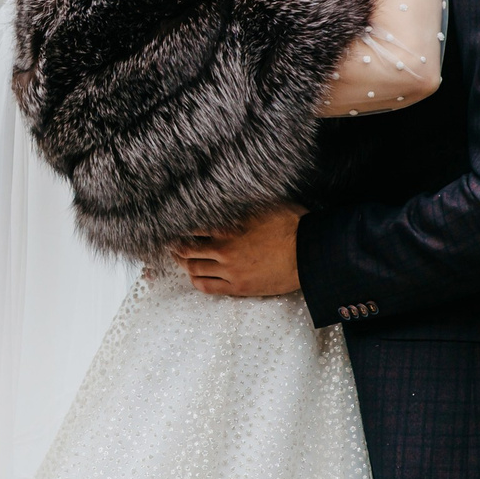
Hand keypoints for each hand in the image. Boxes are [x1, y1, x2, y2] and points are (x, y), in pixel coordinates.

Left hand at [169, 206, 302, 297]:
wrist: (310, 254)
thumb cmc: (292, 225)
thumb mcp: (265, 204)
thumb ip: (242, 202)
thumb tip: (229, 190)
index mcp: (228, 227)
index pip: (191, 226)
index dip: (179, 224)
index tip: (173, 222)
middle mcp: (224, 249)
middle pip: (187, 249)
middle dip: (175, 246)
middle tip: (170, 242)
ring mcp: (230, 271)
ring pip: (194, 269)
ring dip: (183, 263)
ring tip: (179, 258)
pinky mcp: (238, 288)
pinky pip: (207, 287)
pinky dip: (196, 281)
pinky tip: (194, 276)